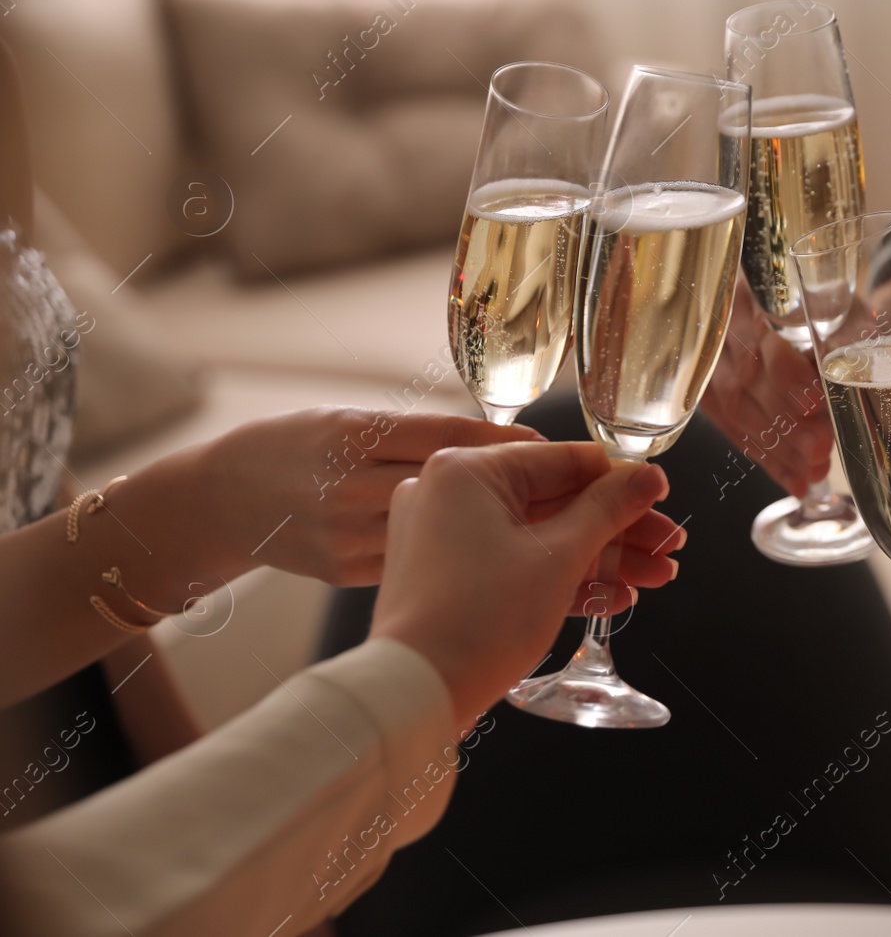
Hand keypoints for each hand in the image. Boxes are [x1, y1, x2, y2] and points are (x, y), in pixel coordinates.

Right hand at [190, 408, 543, 585]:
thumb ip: (406, 432)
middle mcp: (350, 486)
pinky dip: (460, 567)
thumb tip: (491, 438)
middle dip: (513, 492)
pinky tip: (500, 569)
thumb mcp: (343, 420)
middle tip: (569, 494)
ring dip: (497, 537)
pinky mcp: (346, 572)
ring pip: (441, 536)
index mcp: (353, 437)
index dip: (502, 442)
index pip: (444, 436)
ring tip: (551, 534)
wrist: (218, 500)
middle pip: (451, 488)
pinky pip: (417, 565)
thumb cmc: (290, 447)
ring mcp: (347, 535)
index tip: (548, 447)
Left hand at [369, 441, 673, 726]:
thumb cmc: (480, 619)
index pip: (566, 461)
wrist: (415, 693)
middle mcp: (449, 494)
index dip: (622, 482)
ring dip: (600, 558)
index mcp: (468, 470)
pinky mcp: (447, 578)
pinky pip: (514, 564)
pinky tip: (613, 597)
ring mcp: (444, 537)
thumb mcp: (559, 557)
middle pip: (556, 502)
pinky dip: (559, 578)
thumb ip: (607, 510)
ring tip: (655, 578)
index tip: (662, 497)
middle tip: (668, 546)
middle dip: (619, 530)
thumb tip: (648, 476)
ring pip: (540, 537)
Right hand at [699, 278, 834, 497]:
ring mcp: (710, 362)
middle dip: (785, 423)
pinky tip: (794, 480)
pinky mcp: (710, 392)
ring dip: (778, 448)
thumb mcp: (842, 305)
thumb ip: (852, 332)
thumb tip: (869, 372)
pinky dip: (768, 459)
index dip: (786, 373)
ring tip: (814, 471)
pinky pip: (733, 430)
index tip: (815, 400)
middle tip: (821, 448)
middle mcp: (722, 327)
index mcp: (751, 295)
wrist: (798, 302)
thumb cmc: (828, 303)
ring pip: (736, 410)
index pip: (761, 336)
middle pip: (746, 381)